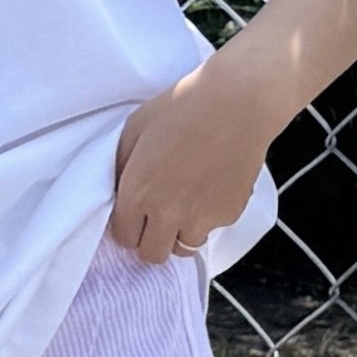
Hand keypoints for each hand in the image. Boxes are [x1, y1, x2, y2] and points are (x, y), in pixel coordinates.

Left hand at [109, 61, 276, 264]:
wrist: (237, 102)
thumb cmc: (183, 106)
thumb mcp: (135, 127)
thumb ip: (121, 164)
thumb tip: (118, 187)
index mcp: (137, 192)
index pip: (123, 236)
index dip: (127, 226)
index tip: (134, 213)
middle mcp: (167, 213)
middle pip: (151, 254)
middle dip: (150, 240)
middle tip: (156, 218)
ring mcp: (201, 217)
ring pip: (183, 247)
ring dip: (180, 232)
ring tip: (185, 204)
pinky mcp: (229, 214)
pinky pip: (212, 227)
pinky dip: (208, 216)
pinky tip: (211, 186)